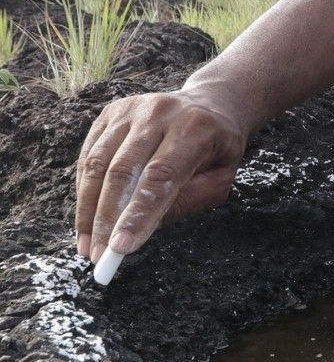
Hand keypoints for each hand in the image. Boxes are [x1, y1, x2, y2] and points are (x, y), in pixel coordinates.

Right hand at [75, 89, 246, 262]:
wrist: (210, 104)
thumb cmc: (218, 148)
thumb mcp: (221, 176)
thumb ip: (189, 200)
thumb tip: (143, 229)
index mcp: (195, 127)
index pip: (160, 176)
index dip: (138, 214)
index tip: (120, 249)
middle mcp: (159, 112)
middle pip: (122, 171)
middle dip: (107, 219)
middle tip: (99, 256)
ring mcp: (131, 110)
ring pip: (97, 163)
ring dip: (88, 210)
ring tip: (87, 246)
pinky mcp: (110, 113)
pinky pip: (89, 155)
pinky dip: (83, 191)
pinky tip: (86, 219)